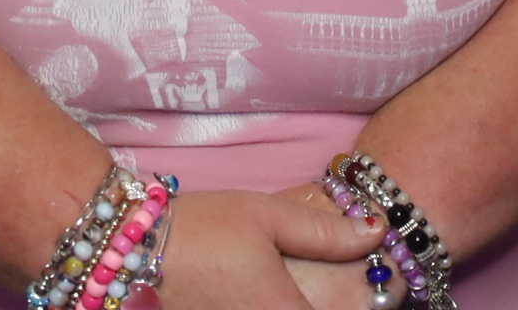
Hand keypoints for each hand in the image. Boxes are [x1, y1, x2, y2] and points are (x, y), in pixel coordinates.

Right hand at [149, 187, 379, 309]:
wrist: (134, 248)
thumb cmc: (203, 227)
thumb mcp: (268, 216)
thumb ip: (327, 232)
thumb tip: (376, 233)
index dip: (367, 306)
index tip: (383, 292)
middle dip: (336, 304)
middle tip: (361, 290)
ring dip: (307, 305)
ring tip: (302, 285)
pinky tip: (271, 294)